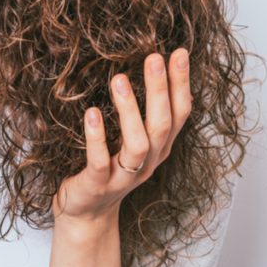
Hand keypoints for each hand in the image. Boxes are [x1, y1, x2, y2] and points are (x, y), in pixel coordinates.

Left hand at [53, 48, 191, 228]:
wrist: (86, 214)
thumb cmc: (108, 167)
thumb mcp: (132, 140)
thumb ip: (142, 114)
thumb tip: (153, 72)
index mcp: (159, 148)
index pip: (179, 114)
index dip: (181, 84)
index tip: (179, 52)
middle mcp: (147, 162)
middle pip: (162, 124)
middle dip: (160, 90)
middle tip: (153, 57)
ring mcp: (124, 176)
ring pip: (137, 144)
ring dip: (130, 111)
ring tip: (119, 79)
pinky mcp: (97, 185)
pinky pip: (100, 161)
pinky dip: (96, 137)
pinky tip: (92, 113)